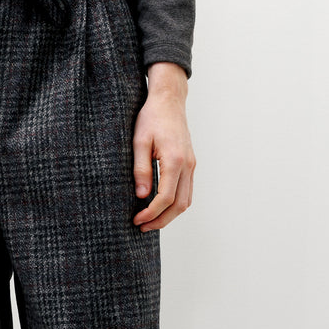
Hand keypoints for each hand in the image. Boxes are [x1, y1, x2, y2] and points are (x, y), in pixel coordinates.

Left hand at [132, 62, 195, 231]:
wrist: (169, 100)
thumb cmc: (152, 117)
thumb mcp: (139, 142)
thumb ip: (141, 169)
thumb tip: (142, 196)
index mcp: (175, 160)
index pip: (165, 197)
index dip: (151, 213)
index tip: (136, 220)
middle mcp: (188, 165)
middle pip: (179, 205)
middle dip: (161, 220)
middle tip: (142, 227)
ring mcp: (192, 165)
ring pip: (186, 201)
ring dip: (169, 215)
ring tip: (150, 221)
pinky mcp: (190, 164)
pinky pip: (186, 191)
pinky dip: (175, 204)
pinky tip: (159, 207)